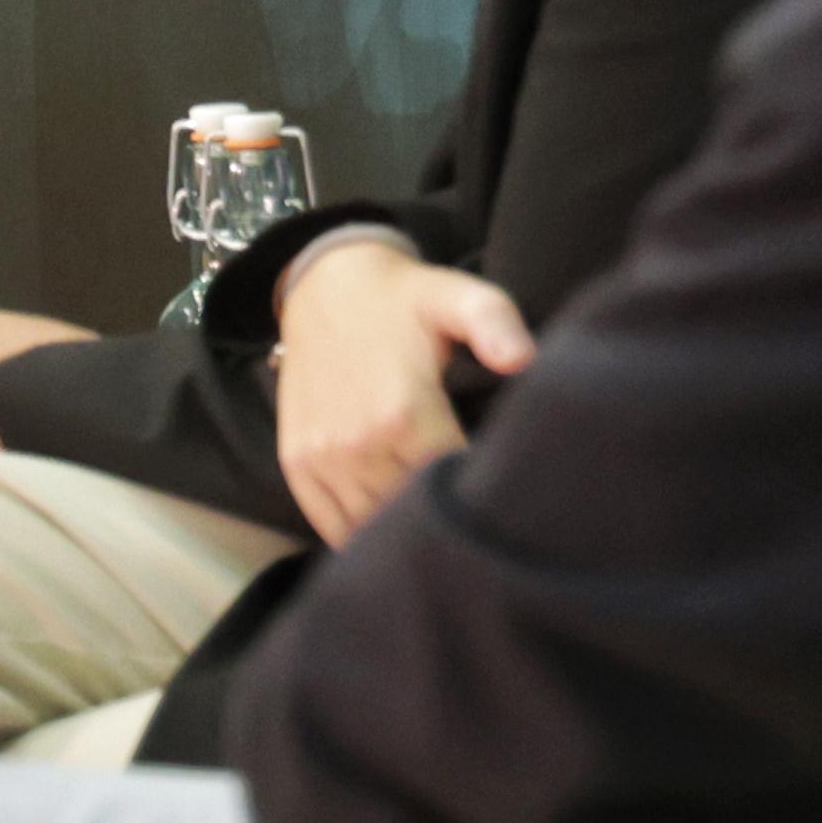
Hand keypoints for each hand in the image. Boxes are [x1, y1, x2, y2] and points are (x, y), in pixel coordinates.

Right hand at [273, 241, 532, 546]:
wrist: (325, 287)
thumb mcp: (456, 295)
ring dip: (401, 529)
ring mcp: (322, 458)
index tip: (497, 486)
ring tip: (432, 518)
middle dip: (443, 514)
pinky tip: (388, 526)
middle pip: (413, 514)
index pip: (452, 487)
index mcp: (403, 413)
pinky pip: (332, 525)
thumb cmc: (403, 299)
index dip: (478, 492)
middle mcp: (357, 444)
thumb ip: (494, 321)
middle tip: (468, 504)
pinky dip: (360, 535)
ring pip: (372, 527)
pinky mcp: (298, 464)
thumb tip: (522, 359)